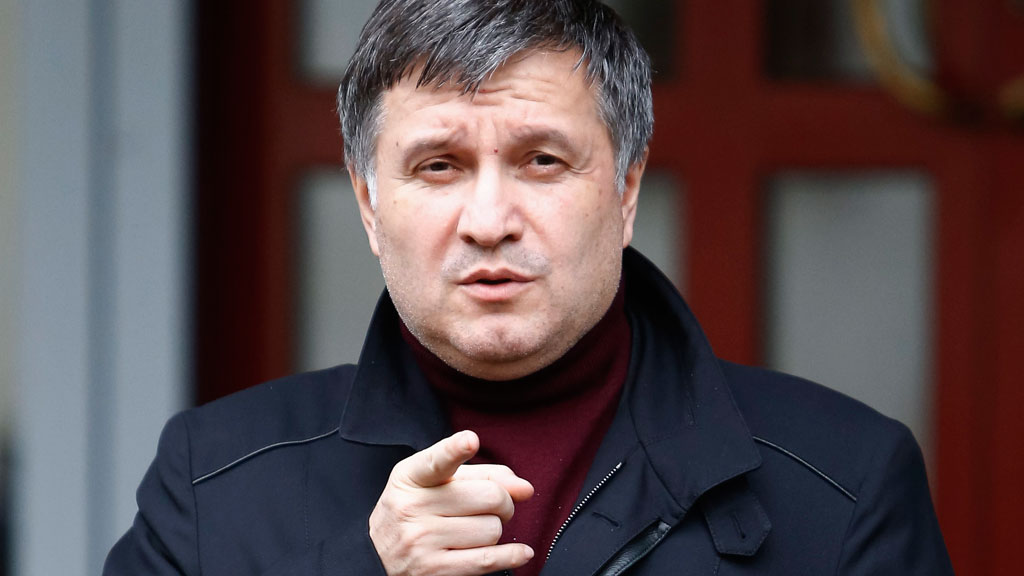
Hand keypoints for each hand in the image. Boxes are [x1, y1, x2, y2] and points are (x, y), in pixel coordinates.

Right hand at [369, 430, 534, 575]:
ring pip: (492, 529)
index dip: (455, 449)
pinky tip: (521, 552)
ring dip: (494, 529)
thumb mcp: (433, 482)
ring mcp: (422, 541)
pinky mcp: (434, 570)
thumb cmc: (415, 511)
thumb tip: (524, 488)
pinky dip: (511, 555)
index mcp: (411, 477)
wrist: (376, 557)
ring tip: (477, 529)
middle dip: (503, 502)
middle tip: (495, 506)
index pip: (437, 461)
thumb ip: (481, 475)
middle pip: (489, 496)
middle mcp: (412, 507)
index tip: (470, 441)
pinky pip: (487, 560)